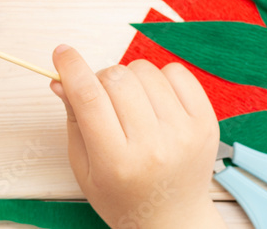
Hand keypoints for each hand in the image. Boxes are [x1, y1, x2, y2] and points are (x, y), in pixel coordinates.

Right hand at [51, 46, 225, 228]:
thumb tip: (61, 79)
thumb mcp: (84, 166)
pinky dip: (160, 78)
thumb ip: (73, 119)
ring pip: (144, 71)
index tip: (62, 54)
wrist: (173, 219)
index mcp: (117, 161)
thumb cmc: (123, 195)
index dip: (71, 68)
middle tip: (103, 99)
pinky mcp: (205, 122)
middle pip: (116, 78)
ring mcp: (184, 133)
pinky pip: (177, 72)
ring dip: (130, 79)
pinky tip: (155, 102)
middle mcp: (154, 146)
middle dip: (100, 79)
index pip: (89, 97)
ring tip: (132, 106)